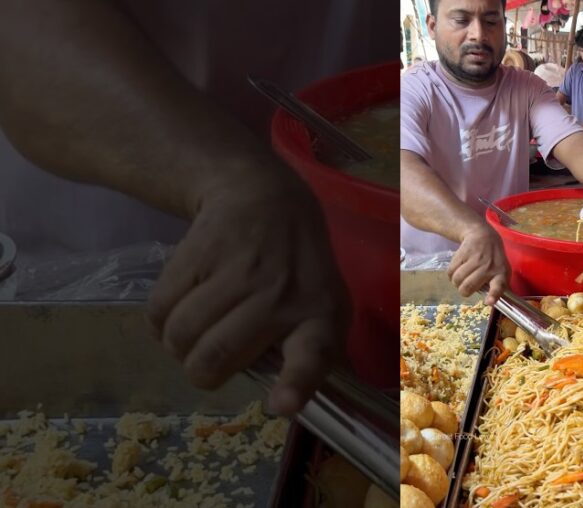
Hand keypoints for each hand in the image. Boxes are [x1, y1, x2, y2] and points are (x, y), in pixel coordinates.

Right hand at [146, 174, 348, 416]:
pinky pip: (158, 312)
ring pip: (180, 337)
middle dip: (200, 371)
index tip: (282, 404)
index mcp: (321, 315)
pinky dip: (160, 322)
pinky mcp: (200, 253)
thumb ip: (304, 352)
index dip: (296, 383)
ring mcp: (240, 271)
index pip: (313, 354)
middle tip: (208, 358)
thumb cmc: (297, 269)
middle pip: (214, 358)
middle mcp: (282, 294)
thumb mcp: (321, 305)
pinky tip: (180, 306)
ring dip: (177, 346)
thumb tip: (278, 404)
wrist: (265, 197)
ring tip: (196, 330)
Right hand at [448, 224, 509, 305]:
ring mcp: (476, 258)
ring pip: (457, 280)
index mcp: (501, 274)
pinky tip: (457, 269)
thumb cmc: (493, 259)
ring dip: (456, 283)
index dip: (493, 295)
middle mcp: (489, 266)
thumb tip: (488, 302)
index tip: (489, 301)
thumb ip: (496, 286)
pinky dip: (451, 274)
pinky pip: (450, 271)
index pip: (499, 286)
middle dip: (463, 291)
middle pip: (467, 286)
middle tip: (465, 287)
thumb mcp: (501, 271)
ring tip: (462, 277)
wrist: (484, 236)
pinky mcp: (463, 252)